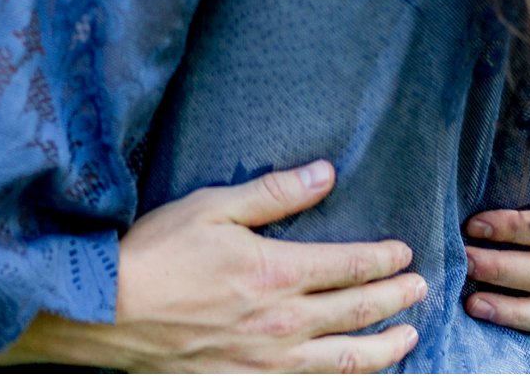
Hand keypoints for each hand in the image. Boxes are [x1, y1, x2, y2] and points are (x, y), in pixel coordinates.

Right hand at [34, 160, 426, 372]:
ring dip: (385, 348)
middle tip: (420, 290)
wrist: (109, 312)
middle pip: (358, 312)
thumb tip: (325, 174)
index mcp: (276, 273)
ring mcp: (269, 362)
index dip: (384, 259)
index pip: (350, 265)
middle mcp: (283, 322)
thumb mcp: (213, 207)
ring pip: (346, 361)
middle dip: (396, 299)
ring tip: (408, 338)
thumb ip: (274, 194)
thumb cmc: (157, 252)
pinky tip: (354, 375)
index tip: (404, 252)